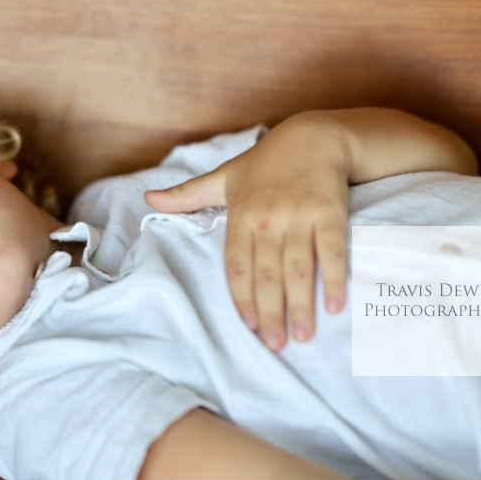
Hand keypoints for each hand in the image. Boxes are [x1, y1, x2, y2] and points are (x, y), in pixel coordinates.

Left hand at [145, 115, 349, 349]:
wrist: (315, 135)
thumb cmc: (265, 163)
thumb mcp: (223, 178)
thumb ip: (187, 196)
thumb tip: (147, 200)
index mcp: (240, 215)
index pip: (236, 265)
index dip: (242, 297)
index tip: (248, 326)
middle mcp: (268, 218)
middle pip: (266, 273)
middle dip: (271, 311)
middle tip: (275, 345)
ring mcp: (300, 215)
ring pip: (298, 267)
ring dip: (300, 304)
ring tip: (302, 336)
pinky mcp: (330, 211)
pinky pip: (332, 249)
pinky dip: (332, 278)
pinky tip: (333, 306)